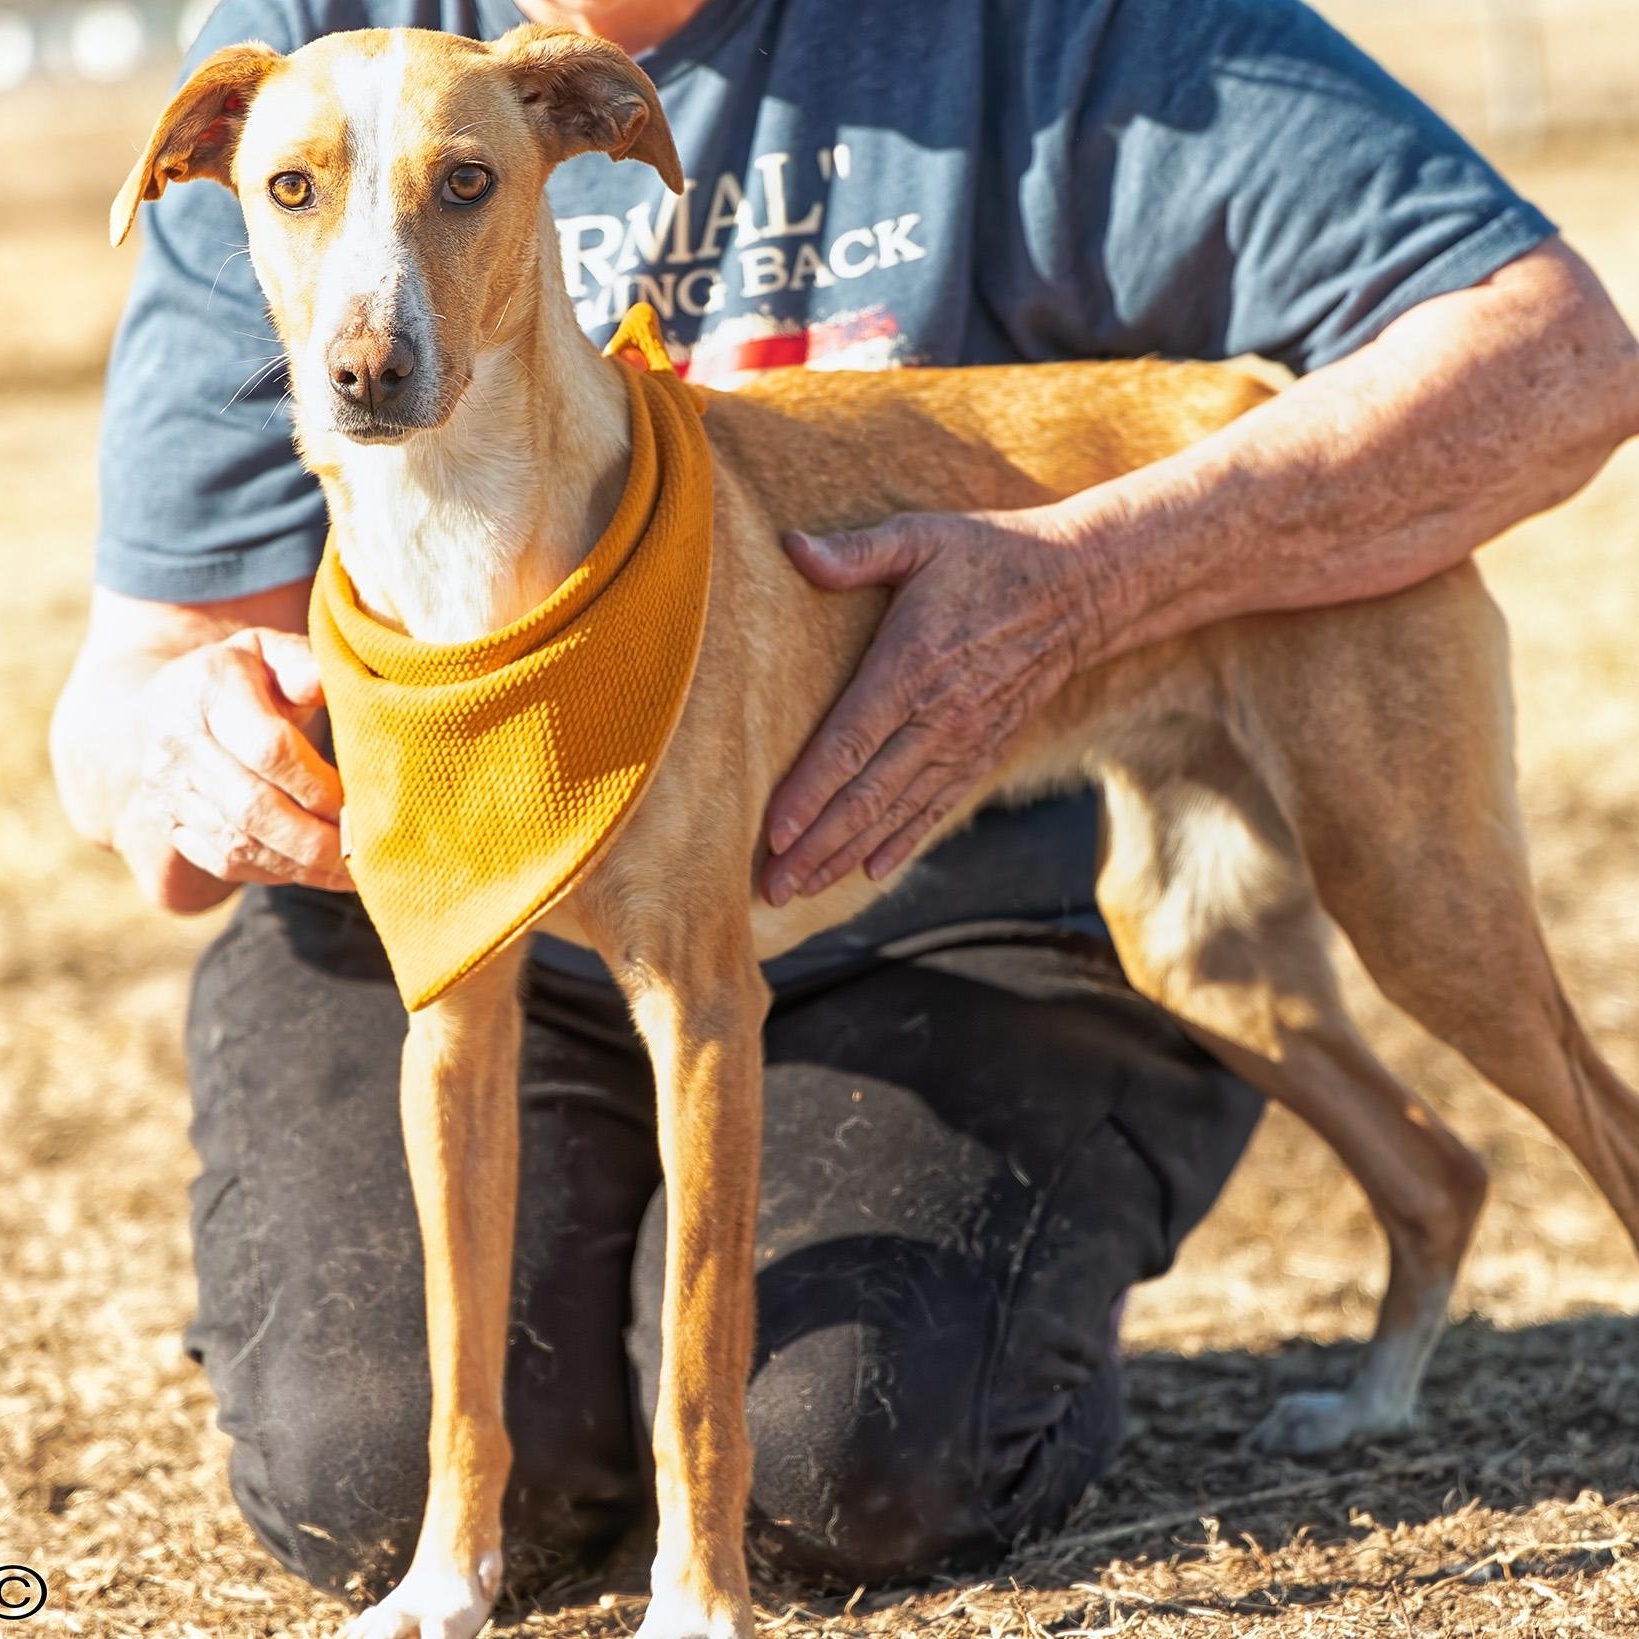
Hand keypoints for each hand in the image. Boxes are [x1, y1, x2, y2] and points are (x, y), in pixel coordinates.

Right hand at [121, 628, 351, 901]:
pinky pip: (222, 862)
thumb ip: (304, 664)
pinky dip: (274, 873)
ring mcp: (166, 788)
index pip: (268, 749)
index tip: (358, 802)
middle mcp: (178, 743)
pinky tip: (314, 872)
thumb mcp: (272, 652)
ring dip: (301, 865)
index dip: (317, 784)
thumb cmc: (247, 675)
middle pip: (251, 807)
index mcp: (209, 691)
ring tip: (350, 872)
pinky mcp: (167, 823)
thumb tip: (326, 682)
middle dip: (315, 839)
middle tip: (365, 854)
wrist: (173, 699)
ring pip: (237, 843)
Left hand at [761, 507, 1093, 905]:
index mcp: (911, 666)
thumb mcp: (921, 537)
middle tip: (769, 887)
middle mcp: (938, 717)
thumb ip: (856, 551)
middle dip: (815, 846)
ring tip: (799, 887)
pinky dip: (899, 842)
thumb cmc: (988, 556)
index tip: (774, 833)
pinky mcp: (983, 753)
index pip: (849, 745)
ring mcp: (964, 742)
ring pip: (895, 813)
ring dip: (845, 855)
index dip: (809, 794)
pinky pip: (935, 807)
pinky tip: (867, 871)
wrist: (1079, 590)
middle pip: (866, 796)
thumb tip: (792, 547)